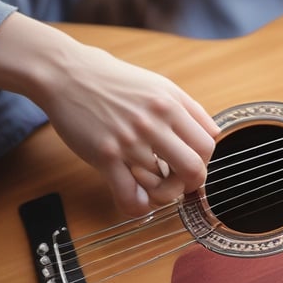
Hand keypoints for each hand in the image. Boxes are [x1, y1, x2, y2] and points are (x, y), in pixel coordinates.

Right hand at [0, 13, 218, 214]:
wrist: (69, 75)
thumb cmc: (116, 81)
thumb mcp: (161, 85)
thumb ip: (190, 109)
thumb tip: (213, 134)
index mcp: (171, 105)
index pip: (208, 145)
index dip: (205, 161)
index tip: (193, 164)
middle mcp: (154, 123)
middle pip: (193, 168)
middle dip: (192, 183)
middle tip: (181, 183)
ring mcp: (129, 142)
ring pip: (162, 186)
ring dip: (161, 192)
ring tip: (153, 185)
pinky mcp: (105, 156)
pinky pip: (129, 196)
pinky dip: (138, 207)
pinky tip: (138, 203)